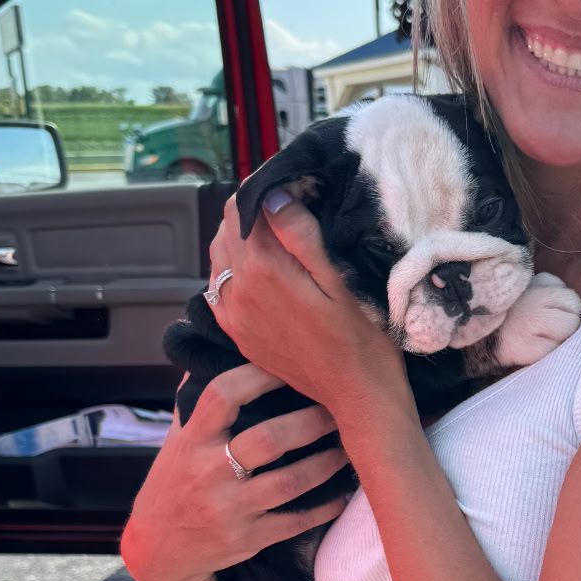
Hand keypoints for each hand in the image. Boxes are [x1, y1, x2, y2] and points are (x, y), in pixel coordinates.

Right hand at [121, 362, 351, 580]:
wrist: (158, 550)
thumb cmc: (176, 482)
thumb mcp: (177, 440)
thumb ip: (199, 400)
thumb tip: (219, 347)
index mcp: (191, 440)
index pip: (223, 396)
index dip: (259, 375)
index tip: (291, 365)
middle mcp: (207, 473)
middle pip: (268, 439)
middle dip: (311, 422)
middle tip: (338, 410)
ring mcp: (227, 509)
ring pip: (289, 482)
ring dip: (327, 464)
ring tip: (350, 449)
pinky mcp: (245, 539)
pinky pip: (295, 521)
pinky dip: (324, 507)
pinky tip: (344, 493)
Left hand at [207, 190, 414, 425]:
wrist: (357, 395)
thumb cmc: (362, 337)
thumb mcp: (340, 279)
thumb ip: (300, 235)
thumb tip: (273, 195)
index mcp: (263, 270)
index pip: (243, 207)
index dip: (263, 188)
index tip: (289, 184)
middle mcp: (237, 291)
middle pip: (226, 228)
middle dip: (252, 211)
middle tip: (287, 207)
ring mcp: (232, 315)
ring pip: (219, 256)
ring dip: (240, 239)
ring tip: (276, 237)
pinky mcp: (236, 333)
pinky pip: (219, 288)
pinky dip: (234, 270)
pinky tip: (261, 272)